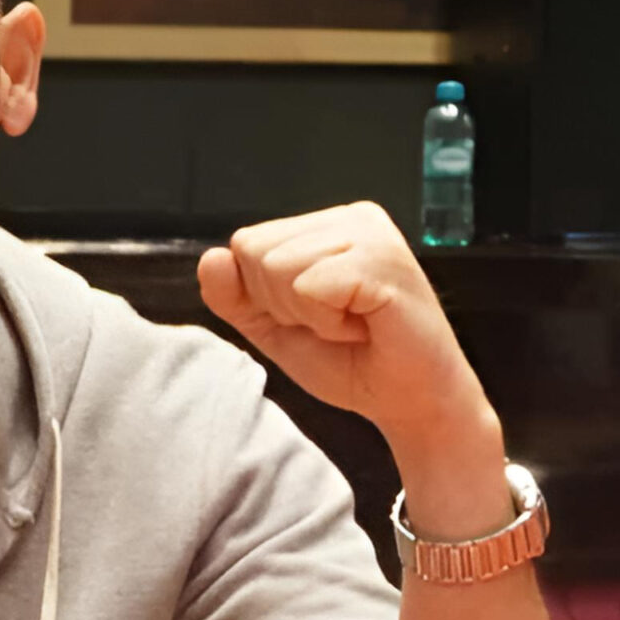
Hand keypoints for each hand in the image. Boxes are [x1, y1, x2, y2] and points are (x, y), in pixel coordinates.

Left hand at [198, 203, 506, 533]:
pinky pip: (310, 285)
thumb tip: (210, 258)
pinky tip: (364, 326)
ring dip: (308, 315)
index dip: (265, 297)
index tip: (316, 316)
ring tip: (351, 324)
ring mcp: (372, 233)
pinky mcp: (384, 260)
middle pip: (256, 251)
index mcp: (326, 225)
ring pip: (278, 267)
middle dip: (284, 305)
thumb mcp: (274, 328)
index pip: (246, 244)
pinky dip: (327, 321)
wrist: (408, 402)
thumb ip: (235, 296)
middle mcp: (352, 218)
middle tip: (337, 324)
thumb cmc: (350, 362)